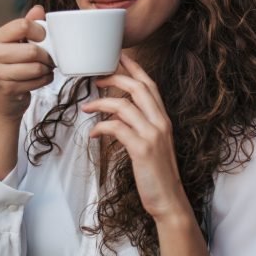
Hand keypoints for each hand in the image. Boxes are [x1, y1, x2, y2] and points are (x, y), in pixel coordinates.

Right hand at [0, 5, 54, 124]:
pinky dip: (44, 80)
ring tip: (44, 69)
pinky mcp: (5, 88)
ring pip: (36, 67)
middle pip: (33, 50)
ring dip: (47, 69)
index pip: (22, 25)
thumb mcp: (18, 45)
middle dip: (47, 56)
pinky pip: (36, 81)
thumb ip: (28, 26)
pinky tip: (40, 79)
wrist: (4, 103)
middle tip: (49, 59)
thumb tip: (39, 9)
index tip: (44, 39)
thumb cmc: (14, 69)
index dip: (40, 32)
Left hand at [82, 53, 190, 221]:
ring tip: (86, 107)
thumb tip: (116, 115)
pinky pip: (117, 128)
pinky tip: (94, 134)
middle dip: (115, 78)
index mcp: (163, 118)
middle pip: (137, 87)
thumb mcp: (152, 143)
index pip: (150, 84)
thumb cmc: (156, 173)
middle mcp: (160, 122)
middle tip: (95, 79)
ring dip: (101, 103)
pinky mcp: (142, 149)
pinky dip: (101, 127)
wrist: (168, 199)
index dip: (134, 68)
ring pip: (124, 105)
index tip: (119, 55)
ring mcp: (152, 135)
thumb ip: (139, 126)